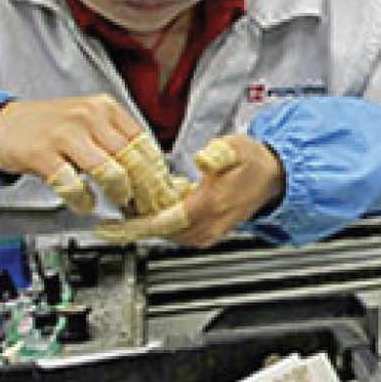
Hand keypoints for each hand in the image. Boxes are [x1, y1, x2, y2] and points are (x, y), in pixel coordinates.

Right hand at [0, 95, 144, 212]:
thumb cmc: (50, 128)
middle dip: (143, 189)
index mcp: (105, 108)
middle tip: (143, 204)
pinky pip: (74, 185)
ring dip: (119, 194)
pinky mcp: (42, 154)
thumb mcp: (89, 123)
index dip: (156, 172)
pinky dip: (83, 201)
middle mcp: (88, 116)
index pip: (144, 142)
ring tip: (117, 202)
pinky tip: (85, 203)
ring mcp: (65, 134)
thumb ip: (117, 141)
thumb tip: (149, 173)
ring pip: (110, 172)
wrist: (2, 126)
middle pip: (133, 159)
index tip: (159, 189)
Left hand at [96, 135, 285, 247]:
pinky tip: (159, 200)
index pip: (160, 223)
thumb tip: (202, 159)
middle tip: (117, 200)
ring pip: (164, 233)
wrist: (275, 177)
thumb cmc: (254, 163)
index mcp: (208, 207)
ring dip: (148, 219)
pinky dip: (161, 219)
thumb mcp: (235, 149)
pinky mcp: (207, 232)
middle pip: (157, 231)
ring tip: (136, 198)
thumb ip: (217, 154)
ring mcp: (207, 232)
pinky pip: (175, 231)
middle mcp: (206, 227)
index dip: (129, 227)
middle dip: (134, 218)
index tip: (105, 229)